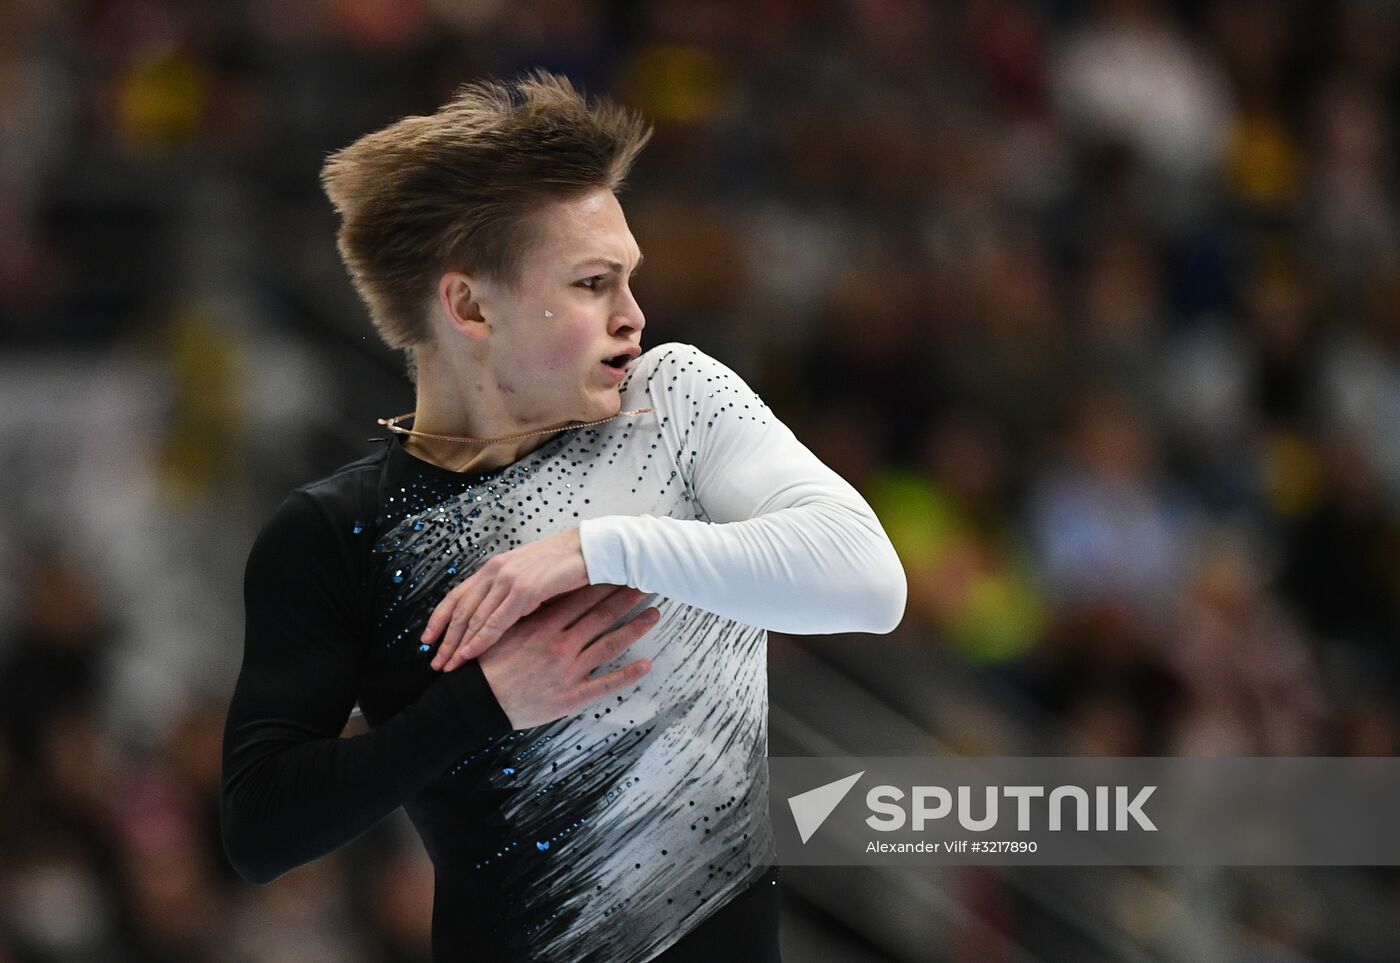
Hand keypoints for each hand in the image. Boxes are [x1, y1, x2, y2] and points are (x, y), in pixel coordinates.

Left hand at [425, 529, 589, 670]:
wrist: (594, 550)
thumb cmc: (567, 567)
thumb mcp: (531, 579)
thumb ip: (512, 596)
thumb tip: (500, 621)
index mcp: (495, 567)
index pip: (458, 595)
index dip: (440, 619)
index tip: (428, 640)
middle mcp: (496, 570)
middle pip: (460, 609)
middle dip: (445, 638)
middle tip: (435, 662)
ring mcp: (508, 579)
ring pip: (473, 617)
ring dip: (457, 644)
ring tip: (447, 665)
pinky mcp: (524, 589)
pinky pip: (494, 621)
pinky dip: (478, 640)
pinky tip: (469, 655)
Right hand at [476, 583, 658, 728]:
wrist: (475, 702)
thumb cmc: (486, 664)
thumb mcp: (501, 628)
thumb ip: (524, 612)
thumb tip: (539, 592)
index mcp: (542, 625)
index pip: (580, 597)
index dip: (604, 582)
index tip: (621, 569)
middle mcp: (560, 644)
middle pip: (600, 614)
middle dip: (625, 597)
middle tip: (645, 582)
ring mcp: (568, 670)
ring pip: (609, 644)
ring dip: (635, 628)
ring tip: (655, 614)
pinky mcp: (571, 696)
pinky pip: (605, 684)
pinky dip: (628, 675)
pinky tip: (647, 665)